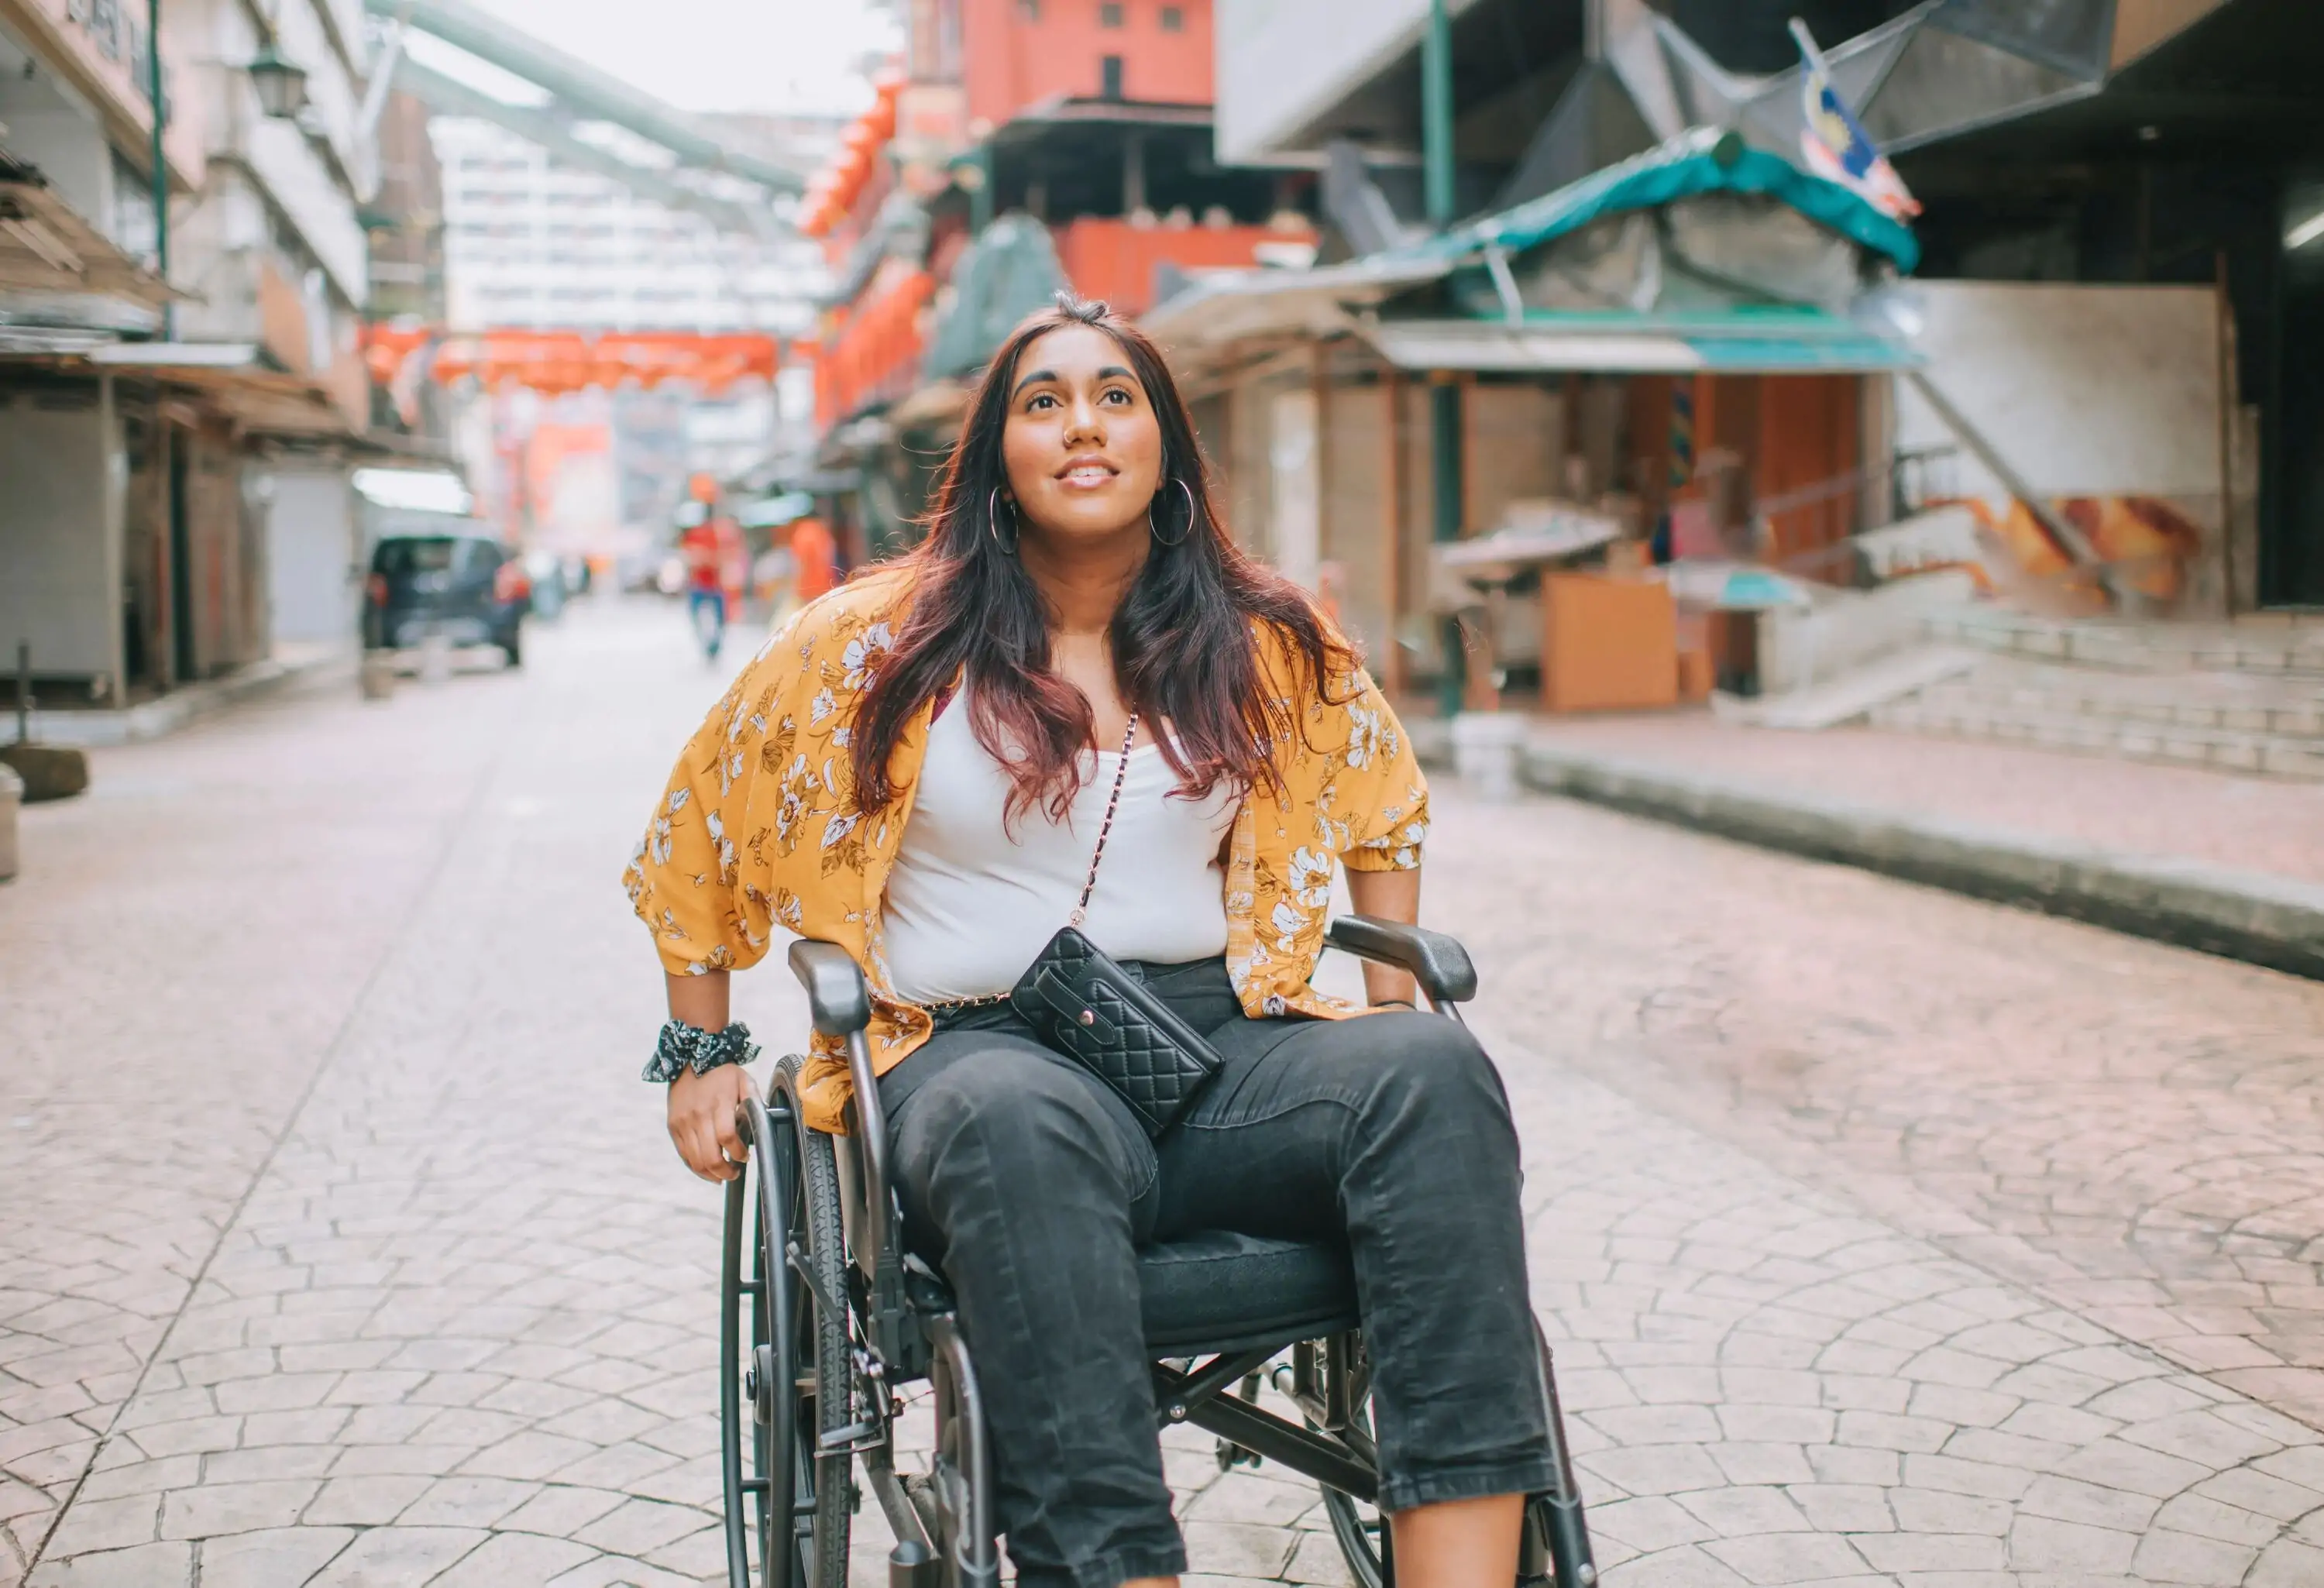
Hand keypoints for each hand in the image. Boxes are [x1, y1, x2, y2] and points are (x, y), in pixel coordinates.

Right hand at [667, 1063, 755, 1181]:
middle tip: (735, 1173)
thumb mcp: (743, 1079)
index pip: (727, 1137)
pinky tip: (707, 1170)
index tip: (745, 1156)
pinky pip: (683, 1155)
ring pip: (695, 1160)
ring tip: (722, 1175)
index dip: (738, 1152)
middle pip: (710, 1156)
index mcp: (718, 1104)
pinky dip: (695, 1167)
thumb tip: (764, 1120)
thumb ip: (754, 1100)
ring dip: (710, 1174)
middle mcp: (698, 1116)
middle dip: (725, 1171)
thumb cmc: (721, 1072)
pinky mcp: (673, 1126)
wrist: (688, 1059)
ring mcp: (683, 1123)